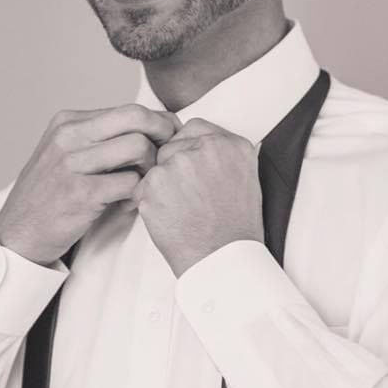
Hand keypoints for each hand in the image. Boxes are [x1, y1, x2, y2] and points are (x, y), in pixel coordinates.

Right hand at [0, 104, 180, 264]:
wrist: (17, 233)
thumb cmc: (51, 195)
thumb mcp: (66, 153)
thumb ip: (100, 137)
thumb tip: (151, 125)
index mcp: (68, 121)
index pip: (128, 109)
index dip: (158, 123)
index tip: (170, 140)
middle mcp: (68, 136)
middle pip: (137, 118)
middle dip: (164, 135)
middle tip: (171, 155)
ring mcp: (72, 164)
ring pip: (138, 147)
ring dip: (151, 168)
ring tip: (143, 184)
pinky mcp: (80, 193)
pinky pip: (131, 182)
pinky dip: (137, 194)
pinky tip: (127, 205)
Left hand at [133, 118, 263, 277]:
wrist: (222, 260)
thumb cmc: (236, 227)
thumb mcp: (245, 178)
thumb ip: (223, 154)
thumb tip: (200, 144)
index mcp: (230, 144)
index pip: (194, 127)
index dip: (187, 148)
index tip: (190, 166)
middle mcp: (204, 149)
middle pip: (171, 145)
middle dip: (173, 166)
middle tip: (186, 195)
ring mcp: (176, 165)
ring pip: (156, 166)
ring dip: (161, 184)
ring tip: (181, 209)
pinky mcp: (153, 185)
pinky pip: (142, 186)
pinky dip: (150, 201)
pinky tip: (170, 217)